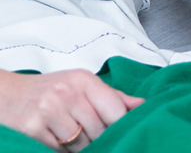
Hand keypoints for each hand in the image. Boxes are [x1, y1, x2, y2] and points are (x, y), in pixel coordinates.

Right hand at [0, 69, 143, 151]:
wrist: (7, 93)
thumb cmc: (50, 89)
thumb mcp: (82, 85)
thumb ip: (113, 96)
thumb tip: (142, 105)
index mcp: (84, 80)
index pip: (114, 109)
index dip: (120, 125)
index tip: (121, 131)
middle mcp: (67, 92)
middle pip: (99, 129)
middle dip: (99, 137)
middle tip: (93, 134)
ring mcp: (49, 110)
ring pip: (82, 142)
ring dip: (82, 146)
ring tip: (75, 135)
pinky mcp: (33, 128)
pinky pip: (61, 150)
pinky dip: (64, 150)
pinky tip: (60, 140)